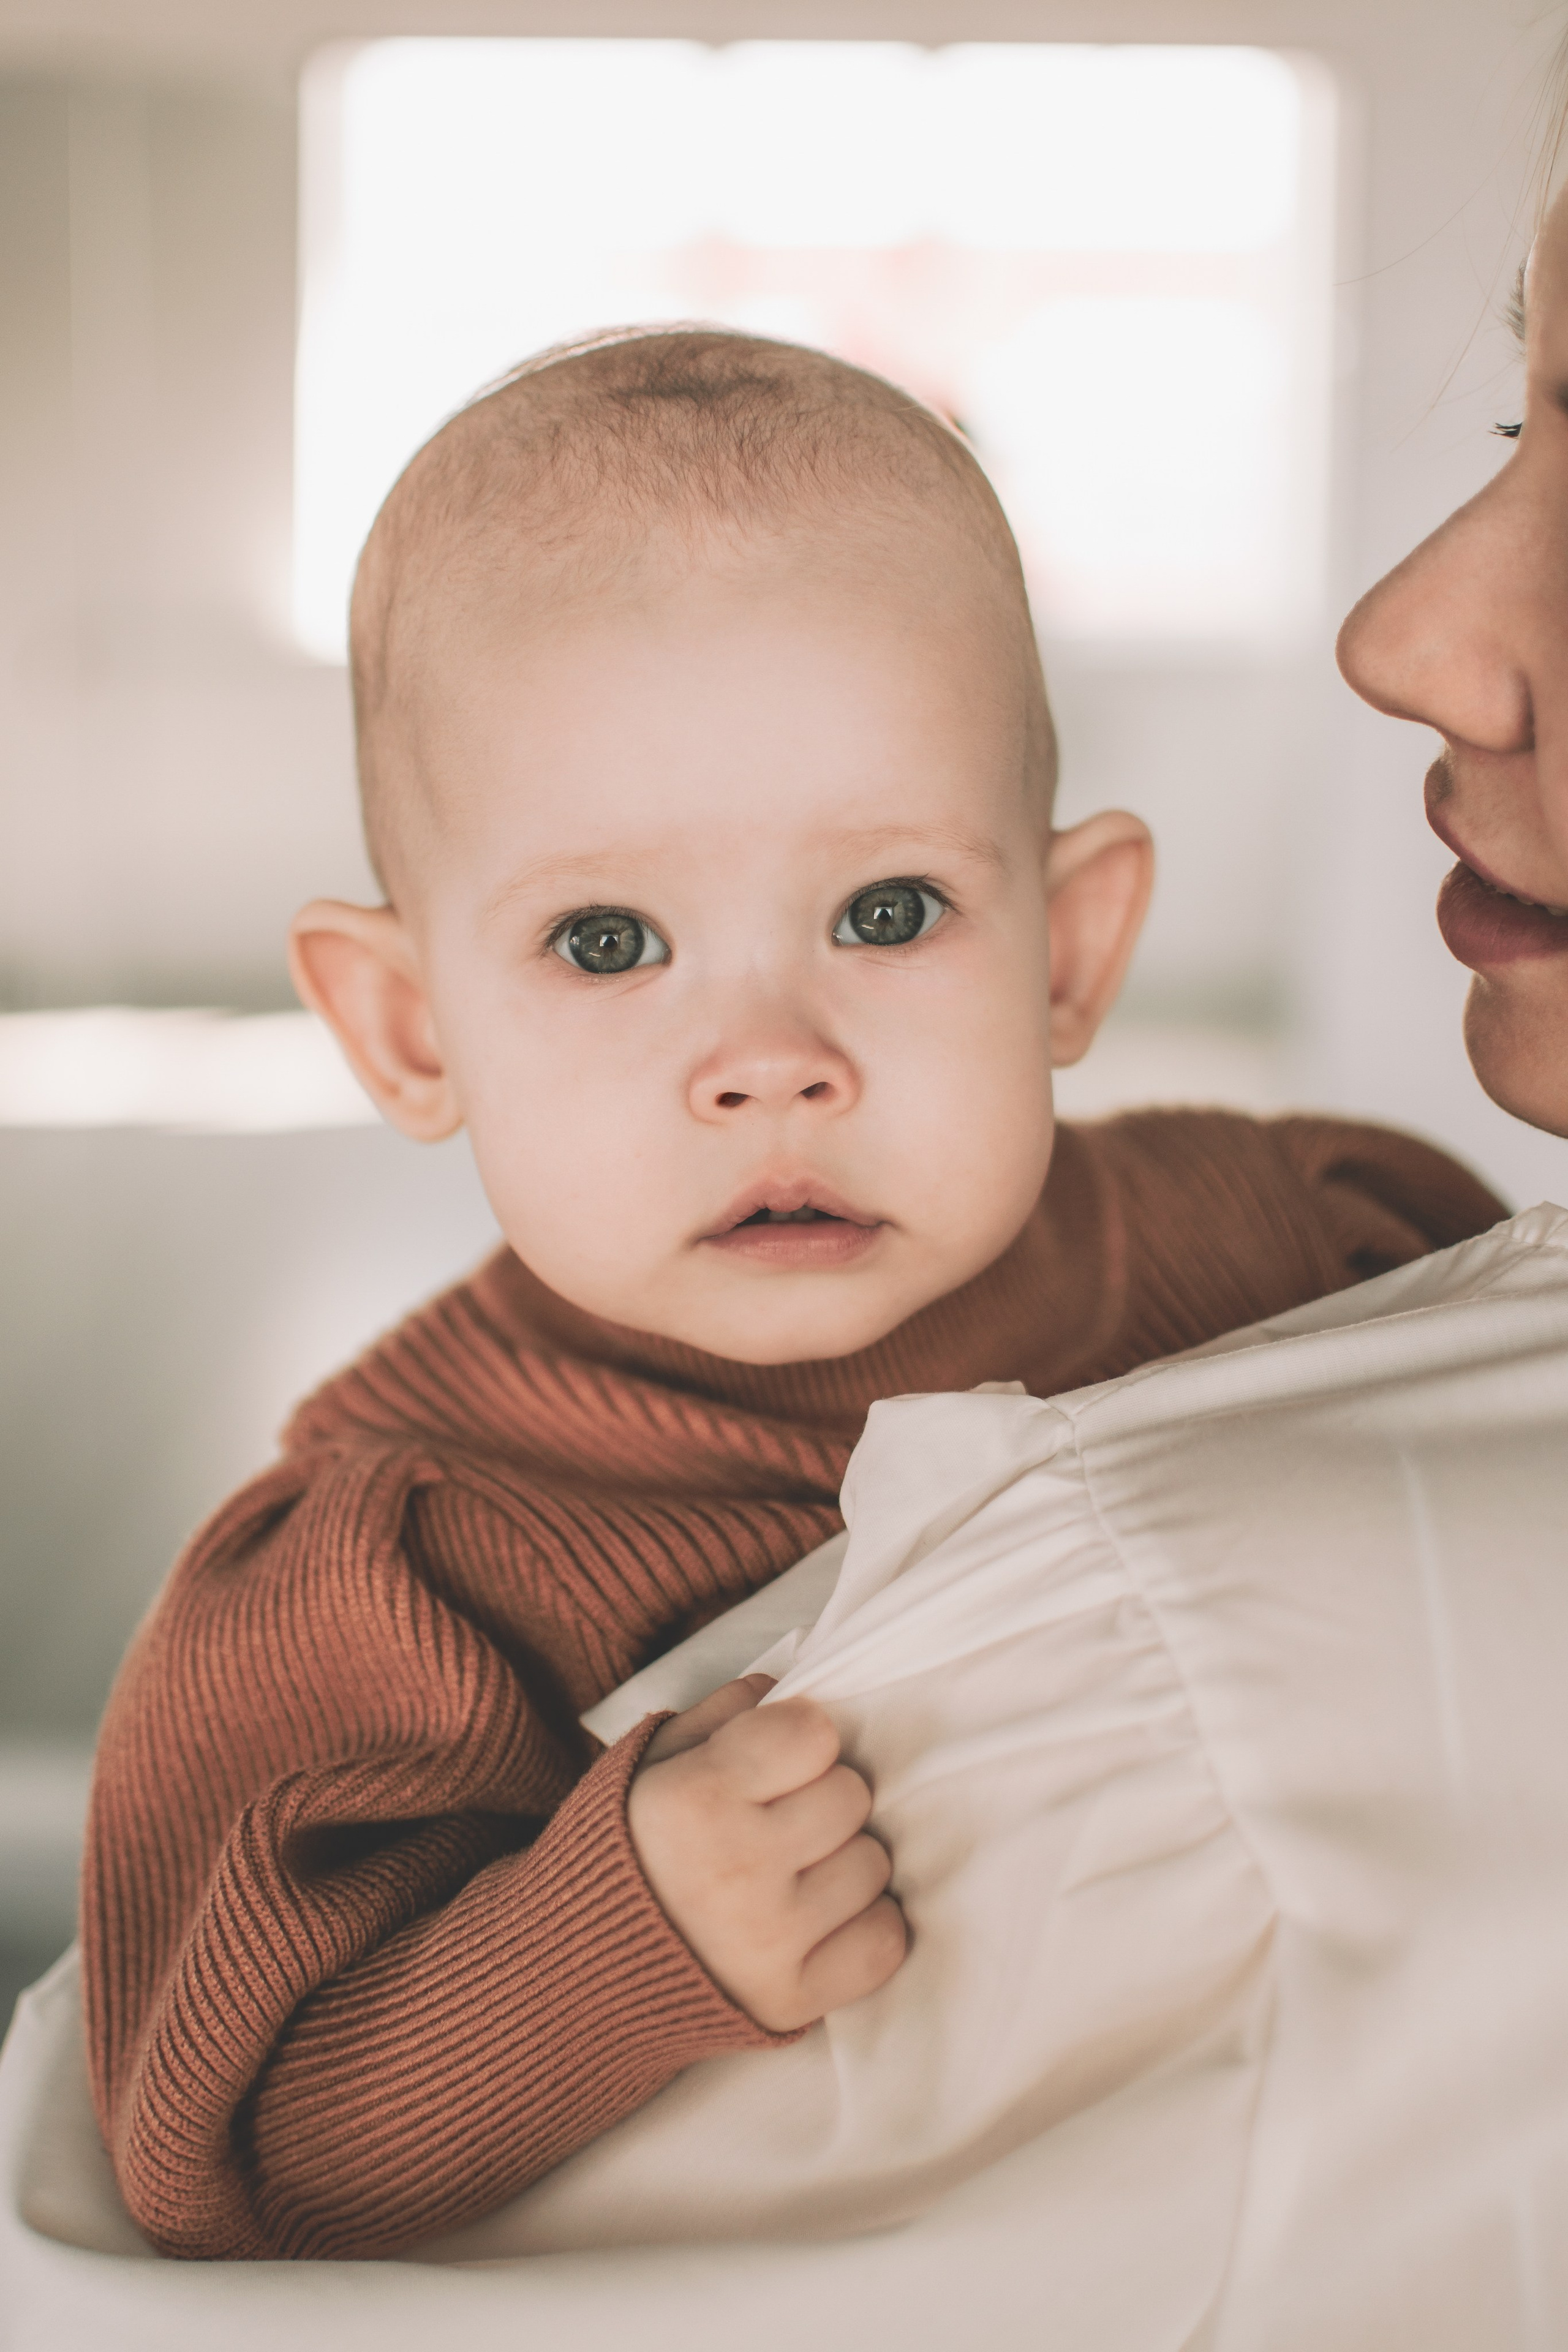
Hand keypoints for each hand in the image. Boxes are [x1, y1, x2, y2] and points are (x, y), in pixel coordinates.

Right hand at [628, 1675, 905, 2032]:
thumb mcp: (649, 1763)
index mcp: (697, 1796)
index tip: (774, 1765)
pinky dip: (864, 1927)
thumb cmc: (625, 1849)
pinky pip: (885, 1941)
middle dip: (822, 1800)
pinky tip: (820, 1921)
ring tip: (792, 1876)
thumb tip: (787, 1688)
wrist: (580, 1969)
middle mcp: (736, 1866)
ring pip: (874, 1864)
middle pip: (852, 1796)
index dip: (800, 1742)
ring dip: (842, 1864)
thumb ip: (722, 1715)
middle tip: (779, 1824)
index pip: (816, 1734)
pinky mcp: (791, 1998)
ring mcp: (768, 1938)